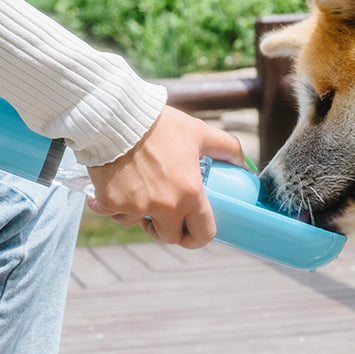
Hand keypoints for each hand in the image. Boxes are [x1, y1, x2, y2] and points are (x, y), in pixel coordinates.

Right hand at [86, 106, 246, 248]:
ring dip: (138, 212)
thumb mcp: (199, 132)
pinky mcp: (109, 202)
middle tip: (162, 213)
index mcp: (190, 193)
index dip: (198, 238)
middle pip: (168, 236)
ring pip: (137, 223)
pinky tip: (115, 183)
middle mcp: (164, 205)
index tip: (190, 231)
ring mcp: (135, 206)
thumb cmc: (159, 124)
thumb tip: (245, 163)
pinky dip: (113, 203)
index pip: (202, 234)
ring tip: (137, 187)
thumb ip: (226, 147)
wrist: (114, 116)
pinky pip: (113, 213)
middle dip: (165, 228)